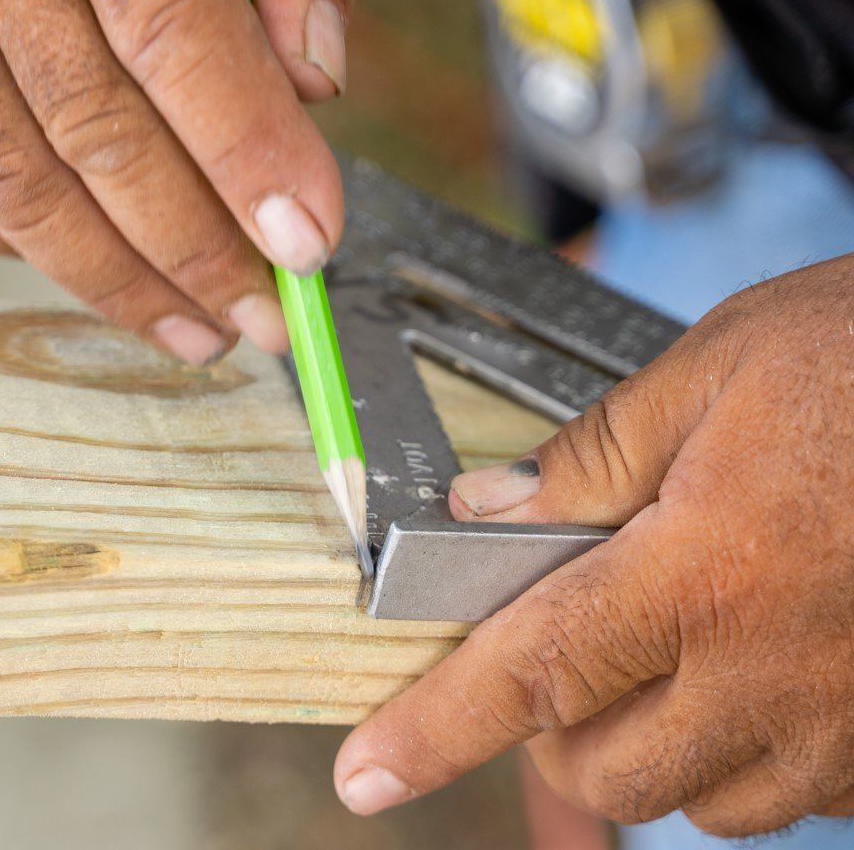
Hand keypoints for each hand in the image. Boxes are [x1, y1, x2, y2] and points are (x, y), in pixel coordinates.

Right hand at [0, 0, 363, 362]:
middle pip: (94, 131)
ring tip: (199, 330)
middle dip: (193, 247)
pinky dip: (29, 247)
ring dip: (116, 279)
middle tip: (268, 317)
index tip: (310, 246)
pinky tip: (104, 271)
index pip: (175, 32)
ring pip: (14, 182)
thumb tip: (317, 89)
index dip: (246, 154)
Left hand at [335, 254, 853, 837]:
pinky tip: (750, 658)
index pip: (534, 672)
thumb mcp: (711, 370)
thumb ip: (588, 457)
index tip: (365, 775)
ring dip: (648, 741)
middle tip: (556, 643)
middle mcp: (778, 671)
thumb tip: (485, 514)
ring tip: (660, 644)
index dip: (435, 730)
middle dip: (551, 725)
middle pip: (607, 768)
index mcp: (708, 570)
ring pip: (700, 798)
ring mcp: (851, 723)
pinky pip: (792, 792)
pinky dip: (740, 747)